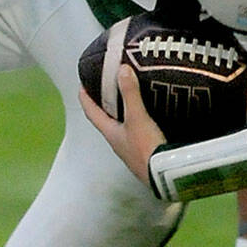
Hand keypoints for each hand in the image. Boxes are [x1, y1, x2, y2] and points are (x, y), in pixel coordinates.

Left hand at [79, 65, 164, 184]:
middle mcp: (118, 142)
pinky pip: (139, 133)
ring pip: (123, 127)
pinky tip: (152, 117)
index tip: (81, 85)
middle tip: (107, 87)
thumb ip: (130, 94)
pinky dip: (141, 122)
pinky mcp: (147, 153)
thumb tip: (121, 69)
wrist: (165, 177)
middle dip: (105, 103)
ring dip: (124, 112)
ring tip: (131, 97)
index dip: (85, 98)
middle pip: (106, 119)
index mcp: (110, 133)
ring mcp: (132, 149)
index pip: (91, 112)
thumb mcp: (138, 118)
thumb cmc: (146, 150)